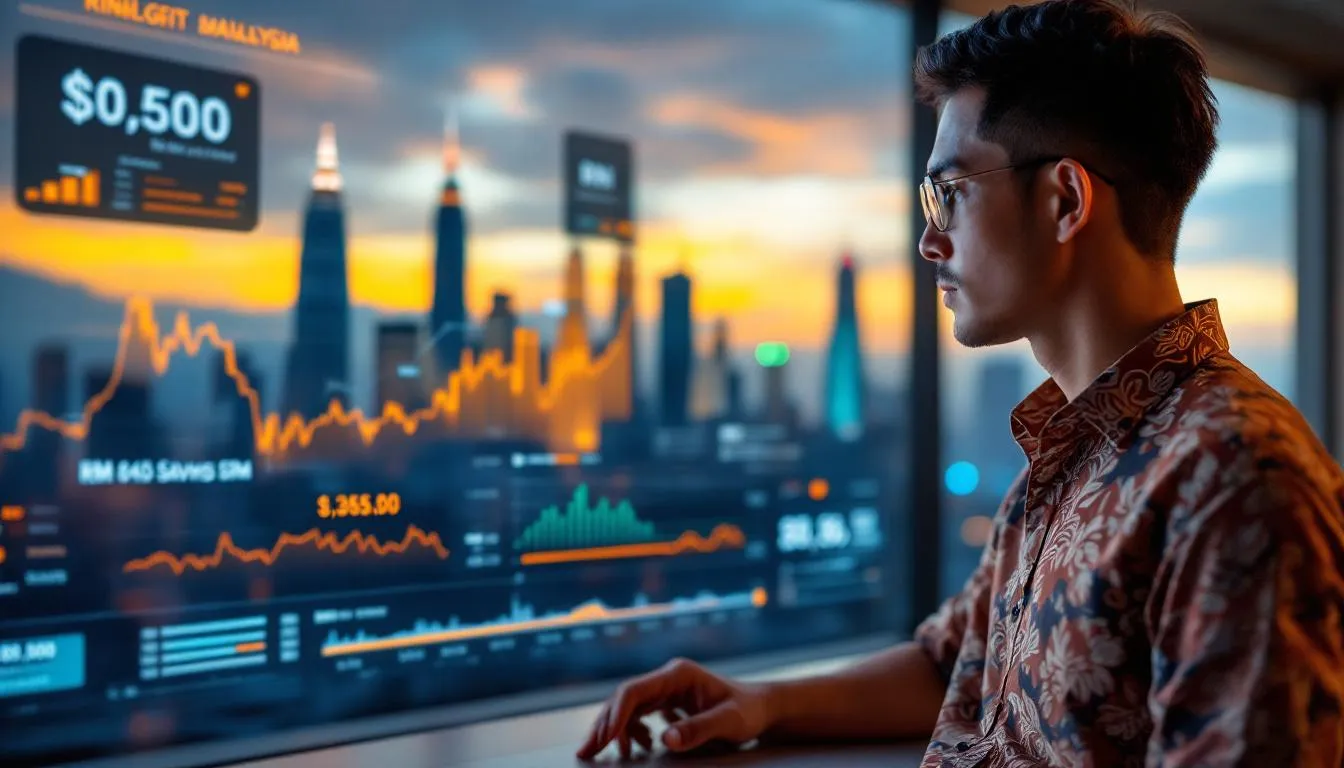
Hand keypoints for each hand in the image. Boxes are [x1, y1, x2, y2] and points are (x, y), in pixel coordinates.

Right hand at [576, 657, 771, 760]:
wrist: (762, 708)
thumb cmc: (748, 711)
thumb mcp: (729, 722)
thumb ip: (699, 729)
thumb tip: (666, 739)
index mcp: (677, 674)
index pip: (635, 690)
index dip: (615, 715)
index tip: (605, 740)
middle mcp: (667, 678)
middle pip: (624, 698)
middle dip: (604, 725)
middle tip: (585, 752)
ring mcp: (666, 689)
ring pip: (627, 707)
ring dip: (613, 729)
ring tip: (605, 754)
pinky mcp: (668, 702)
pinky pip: (639, 714)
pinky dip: (632, 731)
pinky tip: (641, 747)